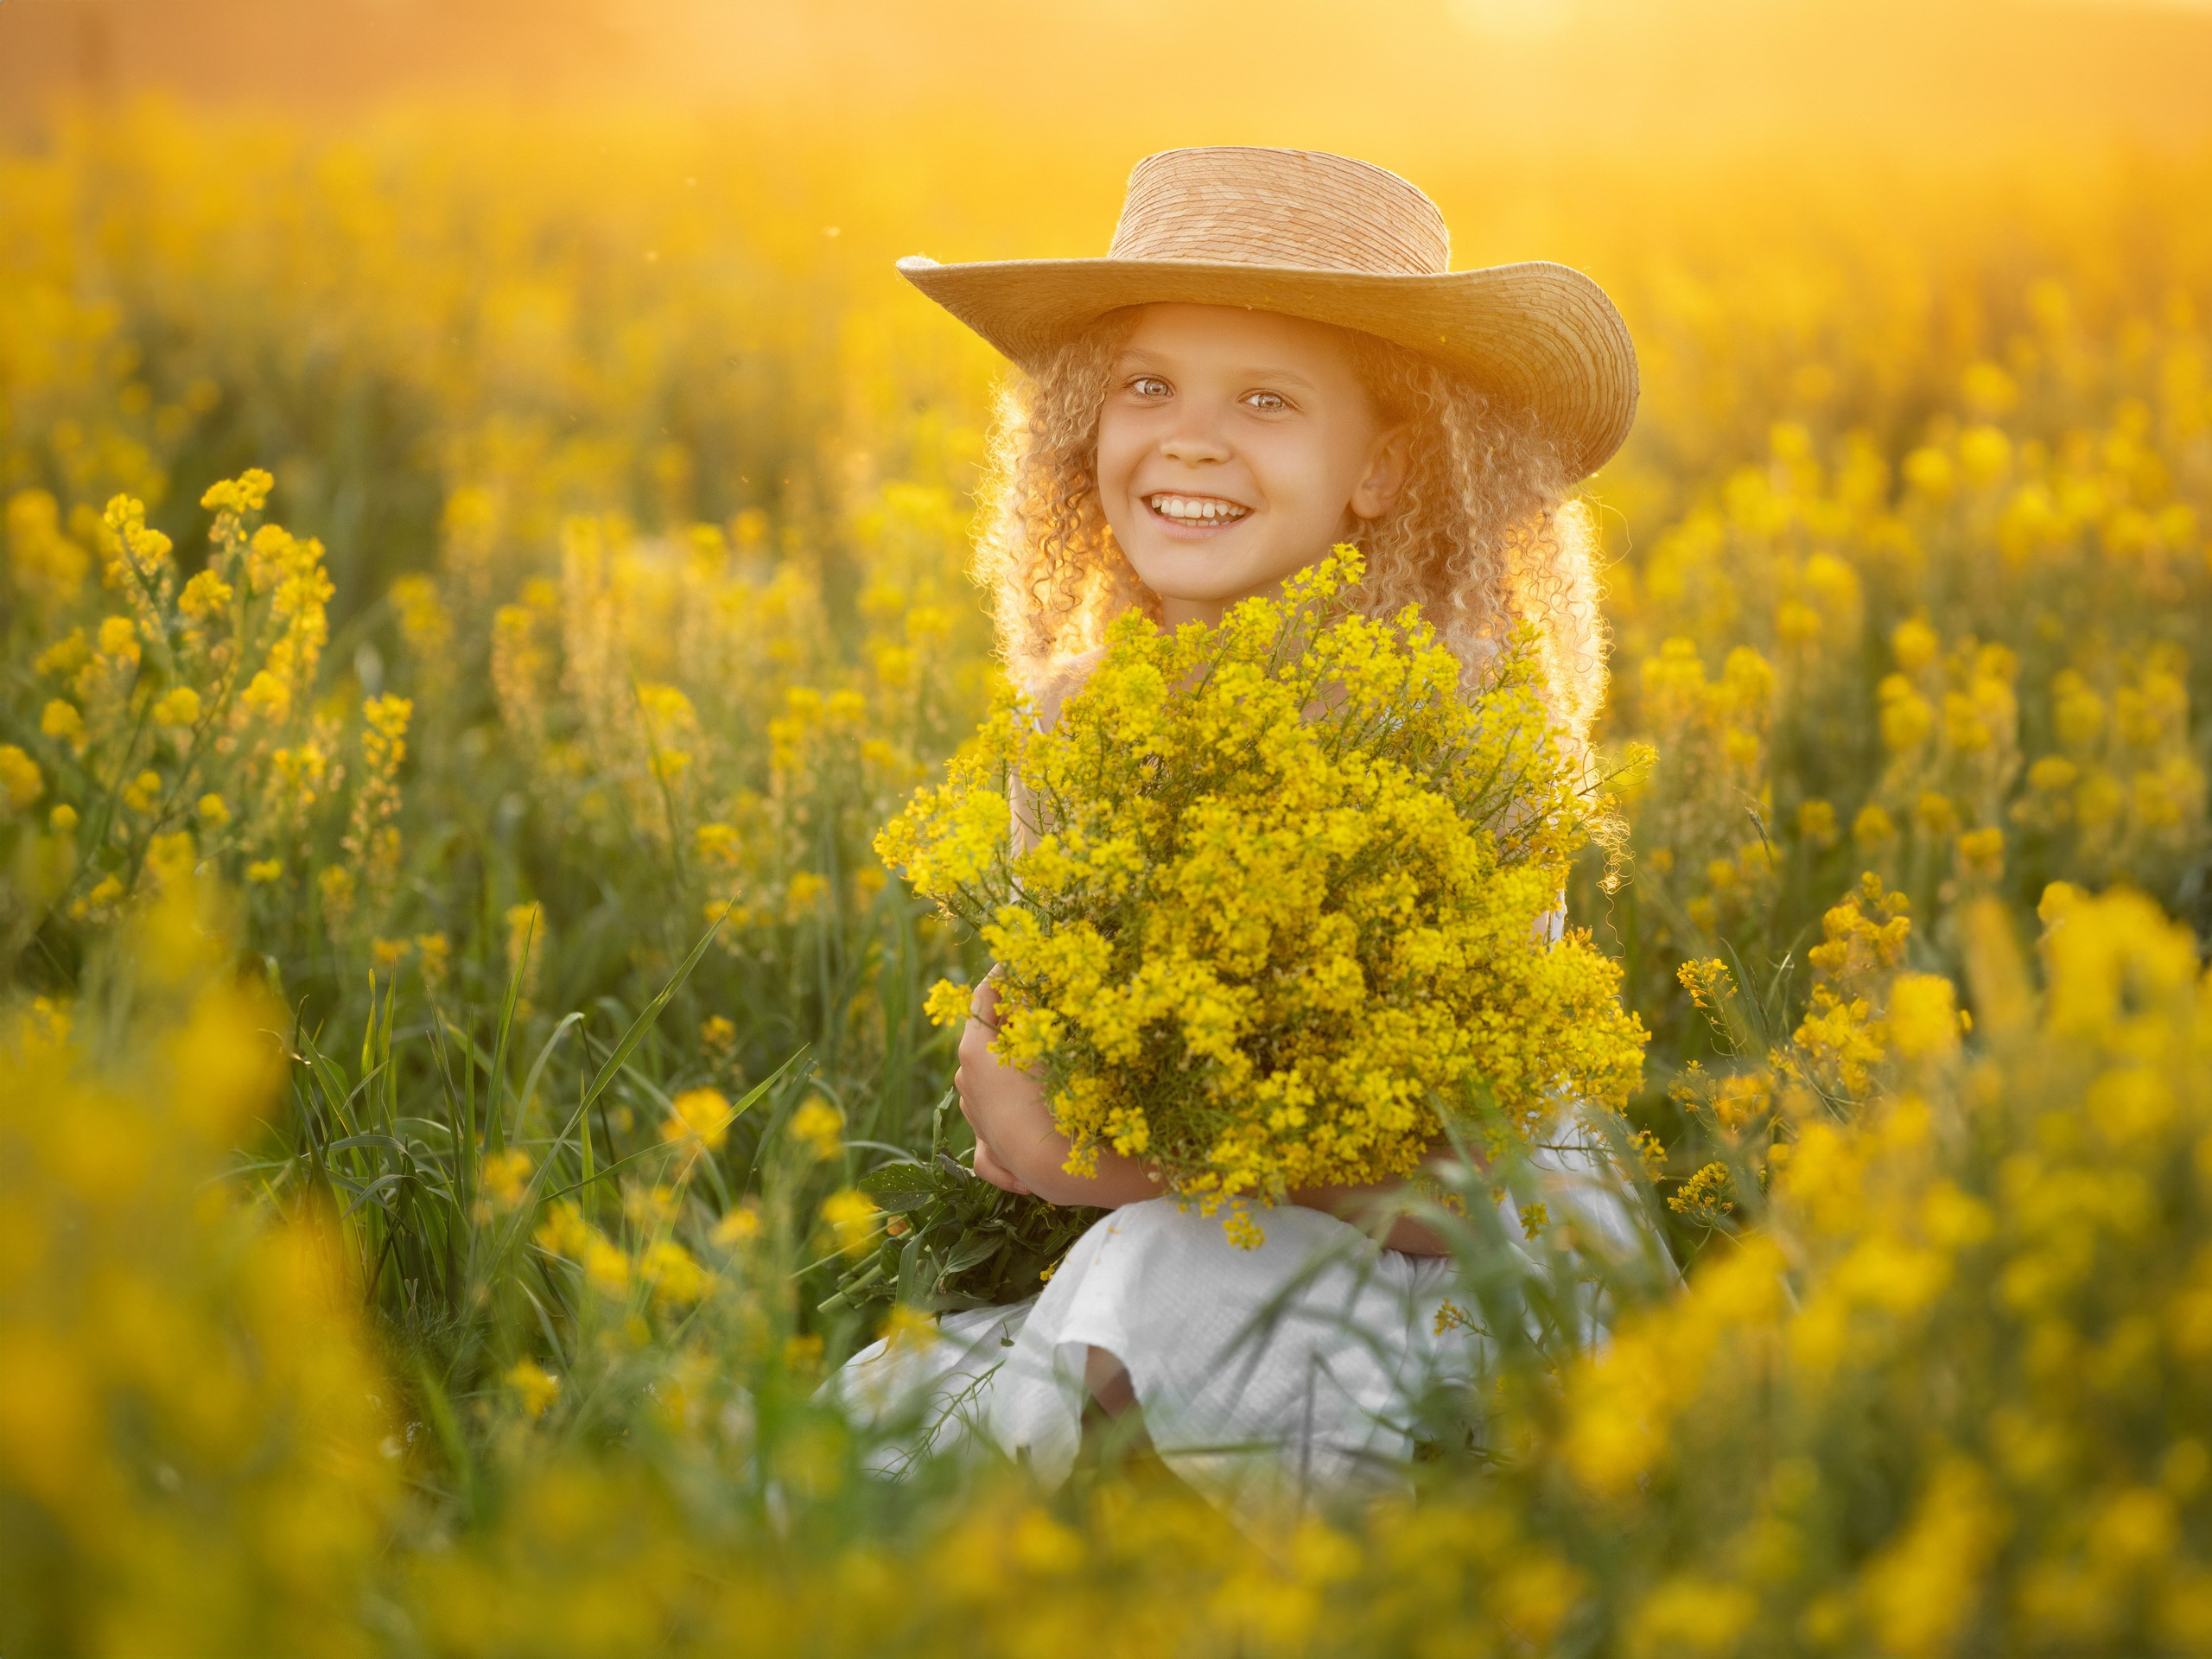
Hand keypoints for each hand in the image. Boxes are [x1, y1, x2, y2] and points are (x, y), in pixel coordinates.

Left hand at [954, 977, 1159, 1207]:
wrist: (1053, 1165)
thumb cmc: (1052, 1096)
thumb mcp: (1043, 1040)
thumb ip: (1032, 1005)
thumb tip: (1026, 973)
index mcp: (974, 1050)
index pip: (982, 997)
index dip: (1002, 976)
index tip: (1019, 964)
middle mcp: (966, 1080)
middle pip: (984, 1038)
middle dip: (1009, 1024)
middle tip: (1038, 1010)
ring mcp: (974, 1114)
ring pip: (988, 1080)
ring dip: (1010, 1068)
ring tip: (1044, 1062)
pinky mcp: (989, 1148)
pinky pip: (996, 1129)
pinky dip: (1010, 1122)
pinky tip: (1027, 1122)